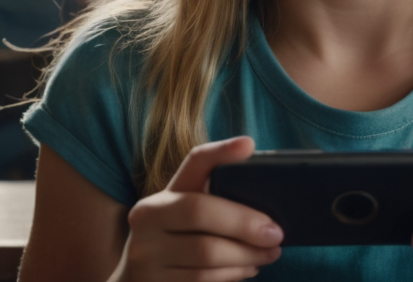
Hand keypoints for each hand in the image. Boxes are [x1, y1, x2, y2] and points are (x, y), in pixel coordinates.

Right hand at [110, 136, 282, 281]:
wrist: (136, 280)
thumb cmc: (175, 241)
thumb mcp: (184, 216)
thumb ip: (215, 202)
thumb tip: (266, 204)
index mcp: (162, 194)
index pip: (192, 164)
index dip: (220, 152)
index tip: (248, 144)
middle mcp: (147, 219)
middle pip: (200, 212)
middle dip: (245, 223)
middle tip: (276, 233)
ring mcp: (146, 255)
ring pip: (206, 253)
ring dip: (247, 255)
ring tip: (269, 253)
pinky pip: (203, 279)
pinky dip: (233, 274)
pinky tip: (248, 268)